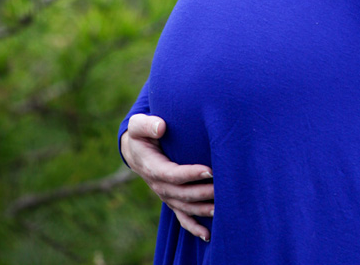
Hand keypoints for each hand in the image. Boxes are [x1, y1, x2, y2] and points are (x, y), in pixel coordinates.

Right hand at [121, 114, 213, 241]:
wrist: (136, 150)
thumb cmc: (141, 134)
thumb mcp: (138, 125)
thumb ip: (148, 124)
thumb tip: (161, 127)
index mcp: (152, 167)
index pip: (172, 174)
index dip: (190, 174)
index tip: (209, 169)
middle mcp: (158, 186)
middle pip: (182, 194)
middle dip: (203, 192)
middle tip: (223, 187)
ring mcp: (165, 195)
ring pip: (184, 207)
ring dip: (202, 209)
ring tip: (222, 207)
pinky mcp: (171, 199)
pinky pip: (181, 217)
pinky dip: (193, 227)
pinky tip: (207, 235)